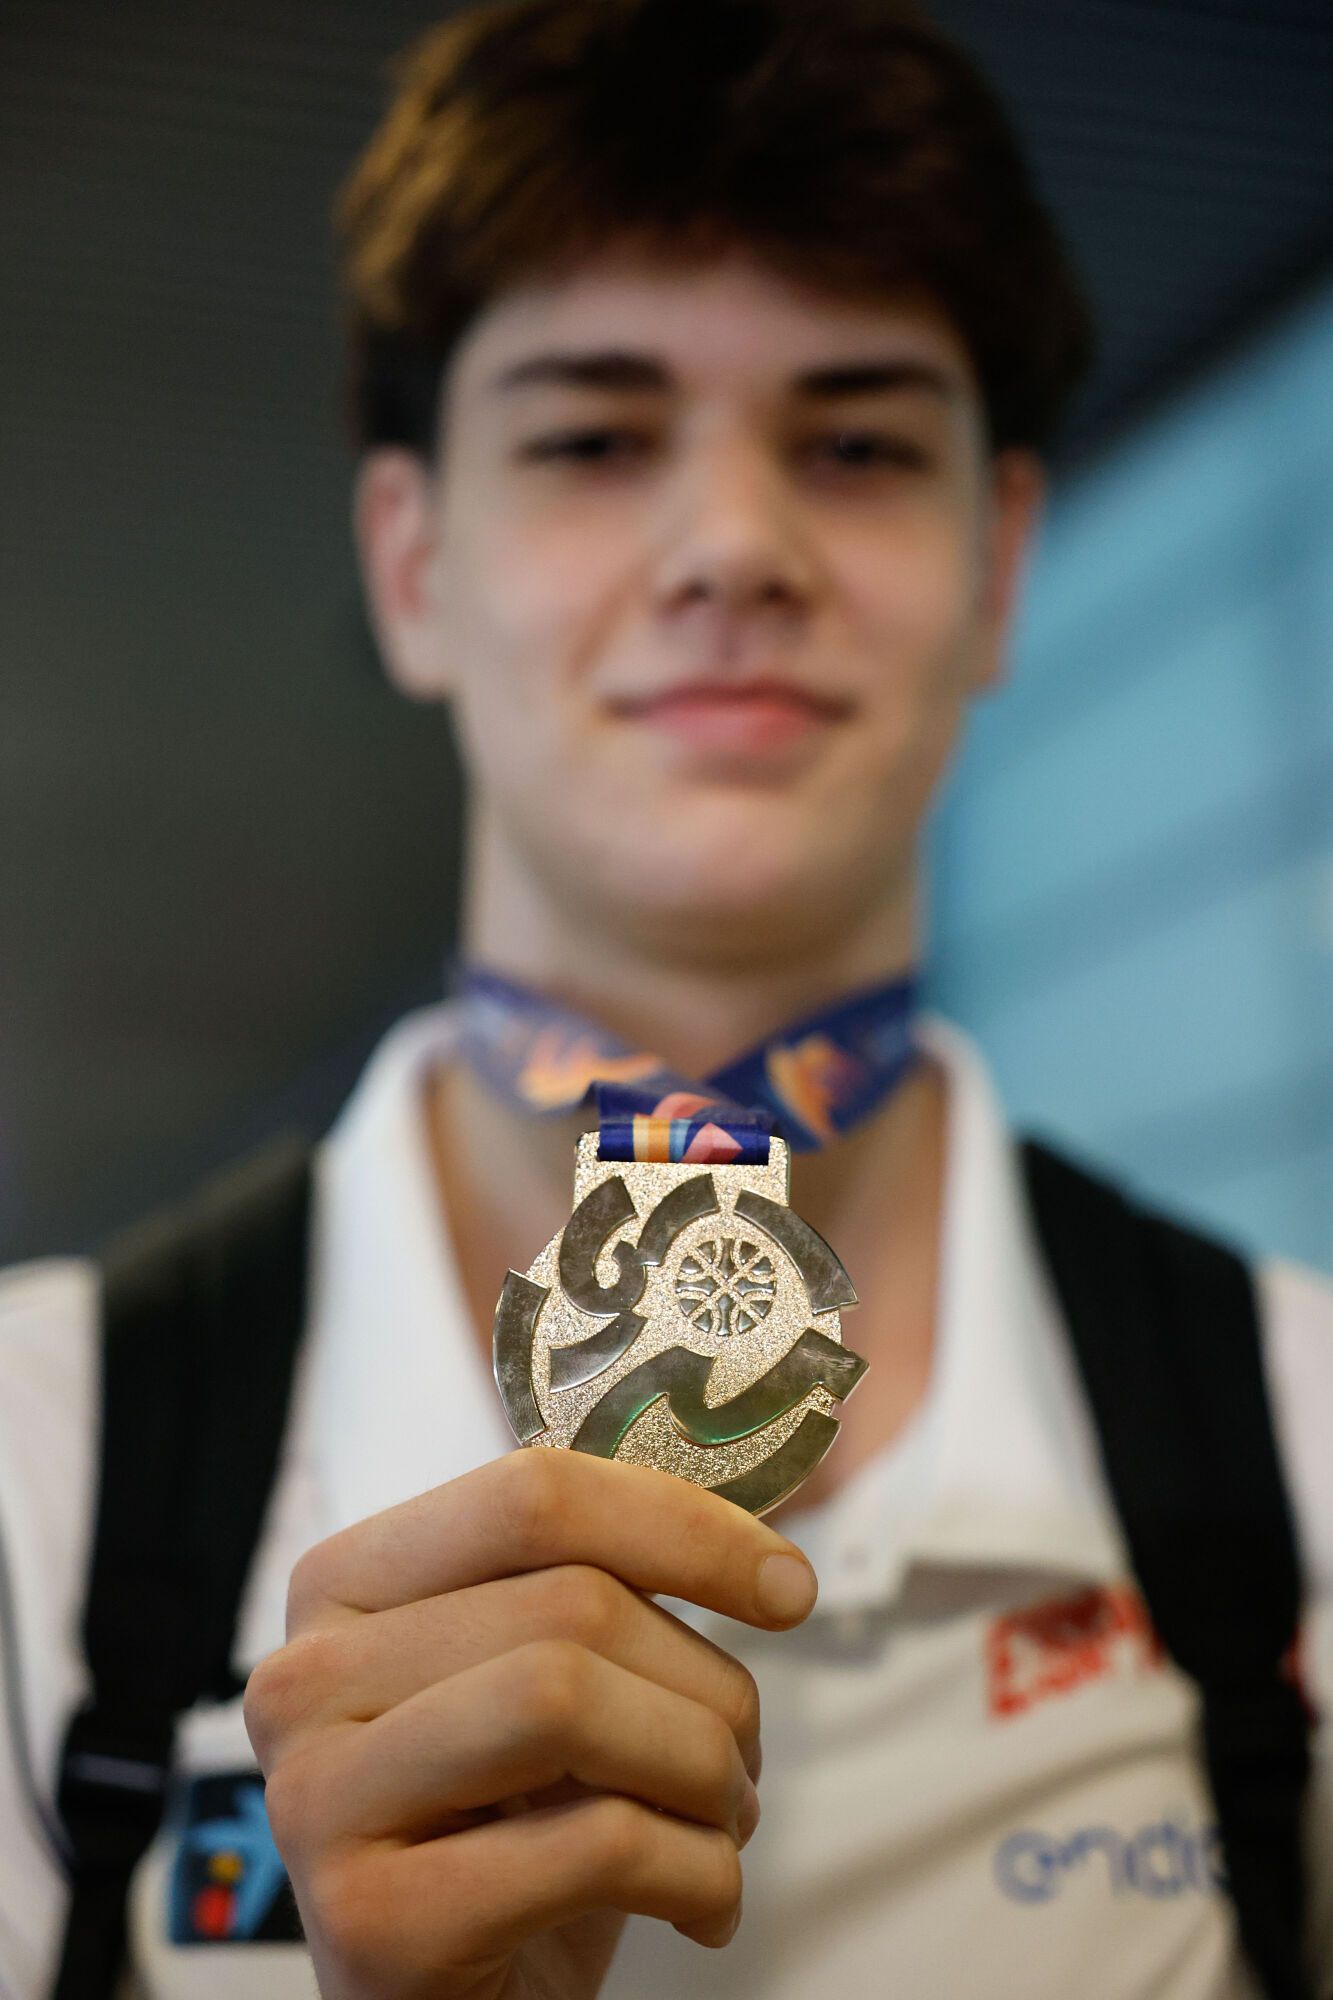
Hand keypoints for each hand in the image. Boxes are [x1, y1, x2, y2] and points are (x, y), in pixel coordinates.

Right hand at [243, 1449, 818, 1999]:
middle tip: (744, 1760)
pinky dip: (696, 1872)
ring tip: (724, 1825)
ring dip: (703, 1769)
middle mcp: (303, 1677)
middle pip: (570, 1605)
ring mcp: (320, 1799)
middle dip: (707, 1685)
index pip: (532, 1496)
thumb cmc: (511, 1835)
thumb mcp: (538, 1684)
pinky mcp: (370, 1923)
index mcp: (345, 1584)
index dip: (682, 1527)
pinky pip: (593, 1845)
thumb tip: (767, 1547)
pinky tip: (704, 1906)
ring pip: (569, 1700)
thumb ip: (601, 1589)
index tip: (787, 1588)